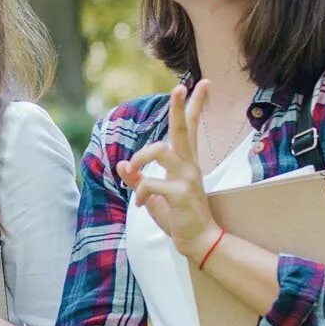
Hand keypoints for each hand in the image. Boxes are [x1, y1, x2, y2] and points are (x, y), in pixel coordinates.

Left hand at [118, 81, 221, 256]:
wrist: (198, 242)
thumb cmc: (178, 217)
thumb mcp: (153, 196)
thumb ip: (137, 180)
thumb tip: (121, 165)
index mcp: (184, 162)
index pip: (190, 128)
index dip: (194, 105)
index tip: (203, 83)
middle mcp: (189, 165)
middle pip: (183, 129)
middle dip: (180, 107)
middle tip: (180, 87)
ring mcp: (187, 178)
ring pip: (160, 150)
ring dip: (140, 157)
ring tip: (135, 171)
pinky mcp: (181, 194)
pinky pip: (152, 183)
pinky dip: (140, 192)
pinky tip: (140, 204)